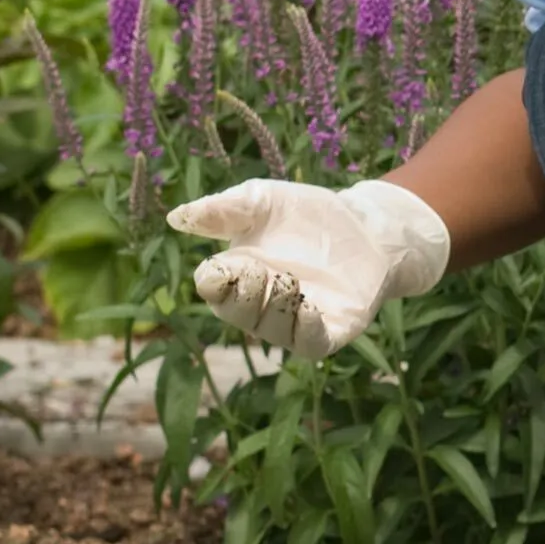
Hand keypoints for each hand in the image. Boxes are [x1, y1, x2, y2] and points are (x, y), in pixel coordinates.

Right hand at [167, 178, 450, 358]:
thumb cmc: (307, 212)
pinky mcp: (334, 329)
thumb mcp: (262, 200)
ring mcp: (298, 318)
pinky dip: (304, 331)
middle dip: (242, 296)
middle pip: (236, 314)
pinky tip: (306, 307)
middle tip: (258, 270)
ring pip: (271, 331)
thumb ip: (222, 209)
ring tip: (286, 280)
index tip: (219, 268)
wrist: (368, 223)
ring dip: (272, 310)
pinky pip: (311, 343)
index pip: (212, 288)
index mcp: (239, 272)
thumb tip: (177, 217)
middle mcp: (264, 301)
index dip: (212, 283)